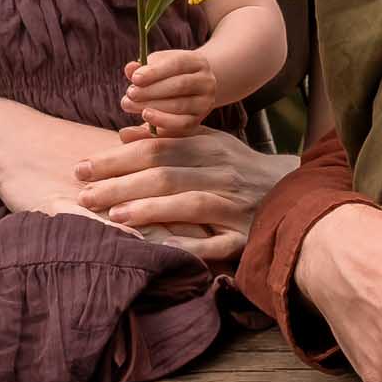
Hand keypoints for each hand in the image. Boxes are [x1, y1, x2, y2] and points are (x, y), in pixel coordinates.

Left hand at [75, 126, 295, 266]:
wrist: (297, 193)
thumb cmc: (242, 169)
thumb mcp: (211, 144)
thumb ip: (170, 138)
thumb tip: (124, 133)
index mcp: (211, 148)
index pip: (157, 149)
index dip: (118, 158)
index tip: (83, 167)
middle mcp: (222, 174)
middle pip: (166, 174)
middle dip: (121, 184)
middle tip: (83, 194)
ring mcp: (236, 205)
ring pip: (190, 203)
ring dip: (150, 209)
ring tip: (114, 216)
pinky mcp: (247, 235)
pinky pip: (218, 242)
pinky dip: (191, 245)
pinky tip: (162, 248)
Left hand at [123, 49, 217, 135]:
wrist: (190, 90)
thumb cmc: (168, 74)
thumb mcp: (157, 65)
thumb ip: (142, 67)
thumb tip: (130, 68)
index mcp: (196, 62)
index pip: (177, 64)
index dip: (155, 71)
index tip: (135, 78)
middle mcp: (206, 81)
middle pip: (180, 85)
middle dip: (151, 91)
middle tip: (129, 94)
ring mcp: (205, 102)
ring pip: (180, 105)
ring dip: (152, 106)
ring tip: (130, 104)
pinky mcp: (198, 120)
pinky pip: (182, 124)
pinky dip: (163, 121)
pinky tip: (146, 116)